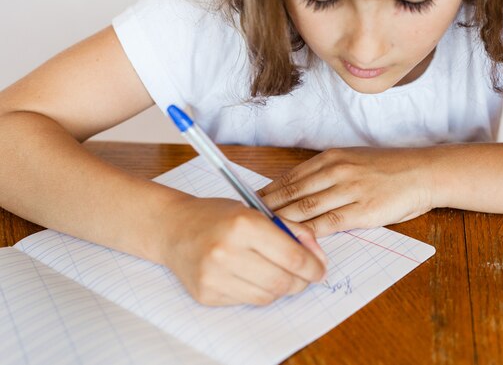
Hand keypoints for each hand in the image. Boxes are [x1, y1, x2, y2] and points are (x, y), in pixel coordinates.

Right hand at [160, 196, 326, 305]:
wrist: (173, 228)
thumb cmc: (217, 216)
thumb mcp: (256, 211)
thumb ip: (291, 230)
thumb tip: (318, 257)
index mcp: (243, 224)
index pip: (293, 257)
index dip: (314, 267)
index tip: (320, 269)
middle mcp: (226, 250)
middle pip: (283, 281)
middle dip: (301, 281)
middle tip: (305, 276)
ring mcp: (213, 275)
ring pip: (268, 296)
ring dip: (280, 287)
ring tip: (276, 272)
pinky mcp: (206, 294)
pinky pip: (247, 300)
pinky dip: (257, 291)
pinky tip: (250, 275)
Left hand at [258, 148, 434, 235]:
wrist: (423, 172)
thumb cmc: (388, 169)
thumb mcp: (353, 160)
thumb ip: (326, 173)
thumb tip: (298, 190)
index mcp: (331, 158)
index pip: (290, 177)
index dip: (268, 192)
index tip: (250, 203)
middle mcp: (336, 170)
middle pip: (292, 191)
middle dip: (267, 207)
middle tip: (246, 220)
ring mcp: (349, 190)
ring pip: (305, 207)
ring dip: (281, 220)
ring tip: (262, 232)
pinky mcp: (362, 210)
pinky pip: (328, 222)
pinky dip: (308, 232)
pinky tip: (294, 239)